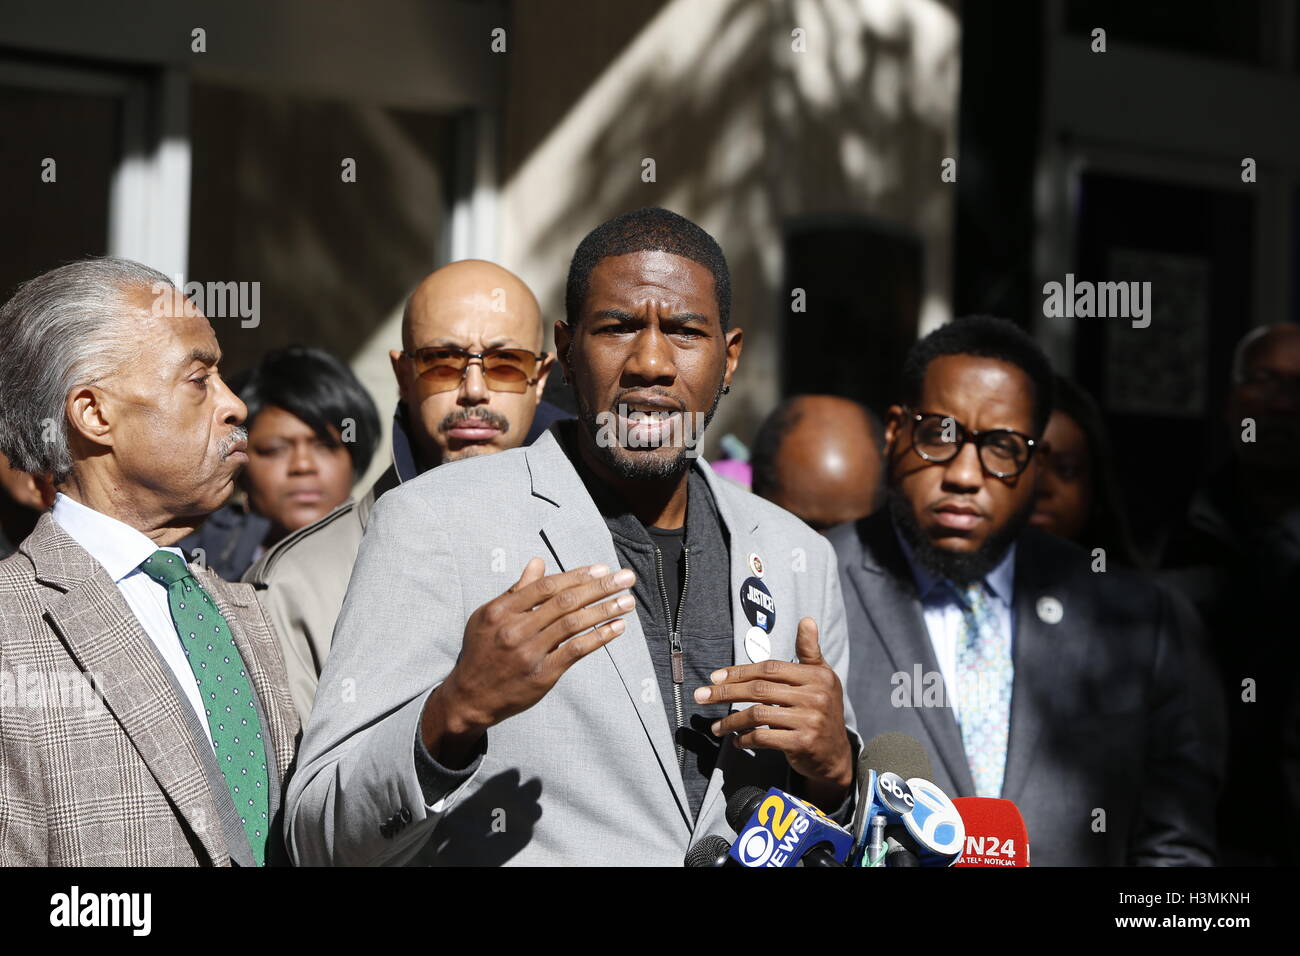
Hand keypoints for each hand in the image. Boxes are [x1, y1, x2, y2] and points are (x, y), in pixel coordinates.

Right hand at [422, 558, 635, 765]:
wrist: (469, 697)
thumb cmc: (482, 651)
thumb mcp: (490, 616)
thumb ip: (516, 590)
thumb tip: (538, 562)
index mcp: (502, 610)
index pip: (547, 586)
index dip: (577, 575)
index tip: (602, 568)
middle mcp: (516, 629)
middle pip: (565, 602)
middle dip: (600, 587)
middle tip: (626, 577)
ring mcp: (530, 652)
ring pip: (574, 624)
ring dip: (605, 610)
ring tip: (628, 601)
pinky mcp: (542, 674)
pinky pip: (576, 651)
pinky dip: (599, 637)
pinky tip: (617, 627)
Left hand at [693, 616, 851, 802]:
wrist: (835, 755)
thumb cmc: (822, 710)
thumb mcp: (822, 678)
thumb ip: (809, 651)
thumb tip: (806, 620)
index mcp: (818, 676)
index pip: (770, 668)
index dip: (740, 671)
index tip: (715, 677)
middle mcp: (816, 696)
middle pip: (760, 689)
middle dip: (726, 692)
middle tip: (701, 696)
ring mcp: (811, 720)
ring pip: (757, 714)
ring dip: (731, 720)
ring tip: (716, 726)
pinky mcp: (803, 743)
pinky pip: (764, 738)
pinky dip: (745, 739)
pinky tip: (737, 740)